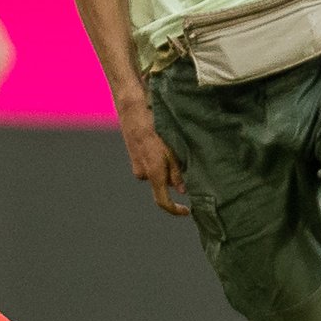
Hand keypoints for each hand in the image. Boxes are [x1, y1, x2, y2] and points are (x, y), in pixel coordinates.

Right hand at [118, 95, 186, 215]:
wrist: (133, 109)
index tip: (187, 211)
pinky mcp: (134, 157)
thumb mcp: (173, 150)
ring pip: (157, 172)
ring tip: (171, 145)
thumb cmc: (155, 127)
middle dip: (174, 177)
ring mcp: (137, 166)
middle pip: (163, 184)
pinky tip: (161, 141)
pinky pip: (149, 164)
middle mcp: (143, 174)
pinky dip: (158, 158)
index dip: (176, 210)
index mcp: (154, 173)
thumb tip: (182, 190)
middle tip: (184, 160)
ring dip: (166, 165)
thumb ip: (177, 172)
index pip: (163, 202)